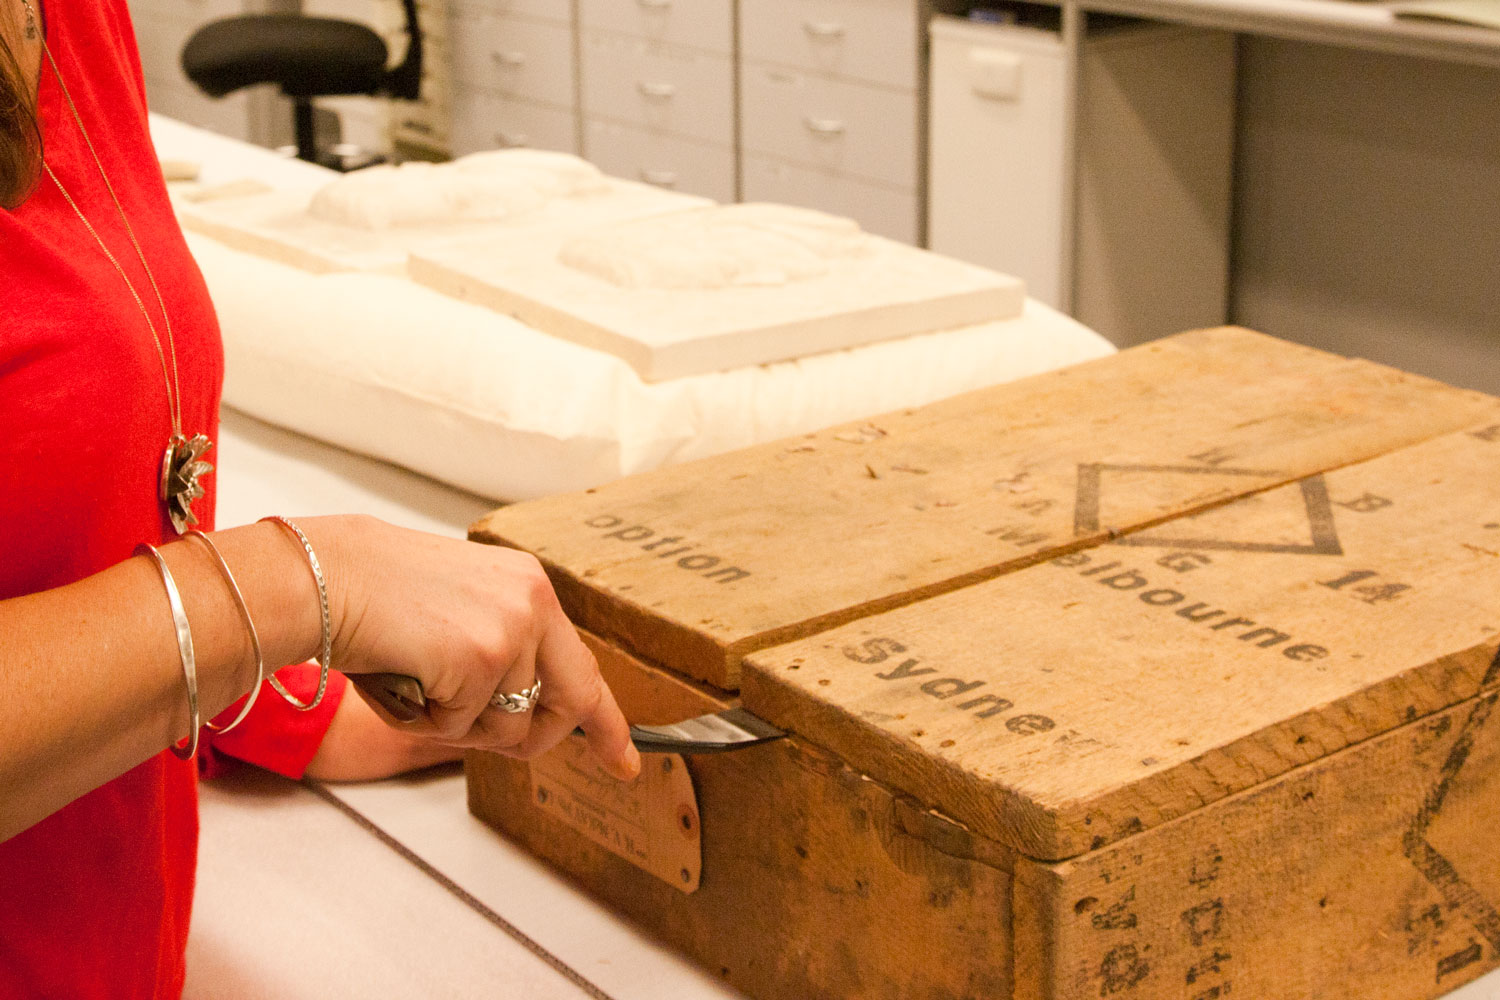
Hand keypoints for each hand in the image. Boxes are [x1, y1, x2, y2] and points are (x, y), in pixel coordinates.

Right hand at [298, 515, 639, 781]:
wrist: (321, 577)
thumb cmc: (372, 598)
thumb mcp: (460, 614)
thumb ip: (503, 653)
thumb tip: (528, 716)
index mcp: (530, 588)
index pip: (583, 666)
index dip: (606, 722)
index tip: (624, 761)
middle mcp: (534, 603)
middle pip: (568, 704)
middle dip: (533, 739)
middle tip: (481, 735)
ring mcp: (512, 631)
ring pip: (508, 728)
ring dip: (456, 725)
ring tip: (415, 680)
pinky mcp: (482, 659)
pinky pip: (463, 728)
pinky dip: (426, 722)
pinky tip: (402, 680)